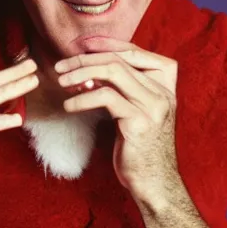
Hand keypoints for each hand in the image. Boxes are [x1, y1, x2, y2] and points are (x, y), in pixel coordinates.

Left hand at [55, 38, 177, 203]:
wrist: (154, 183)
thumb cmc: (140, 150)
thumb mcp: (135, 113)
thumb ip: (123, 91)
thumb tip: (91, 72)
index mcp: (165, 87)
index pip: (136, 52)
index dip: (109, 44)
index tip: (83, 46)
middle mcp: (162, 92)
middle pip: (121, 60)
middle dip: (86, 59)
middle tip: (62, 66)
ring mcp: (153, 106)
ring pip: (114, 72)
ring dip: (82, 73)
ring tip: (61, 81)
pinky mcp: (139, 122)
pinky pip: (106, 97)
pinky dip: (83, 98)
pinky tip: (69, 106)